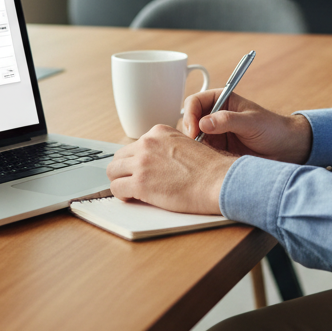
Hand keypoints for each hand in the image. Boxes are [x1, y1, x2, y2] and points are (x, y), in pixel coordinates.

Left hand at [106, 123, 236, 213]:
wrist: (218, 180)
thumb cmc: (210, 168)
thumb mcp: (186, 144)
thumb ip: (167, 148)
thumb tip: (158, 161)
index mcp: (159, 132)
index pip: (135, 145)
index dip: (137, 160)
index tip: (141, 169)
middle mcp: (148, 143)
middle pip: (120, 156)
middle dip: (125, 170)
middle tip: (132, 181)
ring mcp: (142, 162)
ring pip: (113, 171)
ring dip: (120, 181)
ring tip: (130, 191)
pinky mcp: (140, 183)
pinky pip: (117, 188)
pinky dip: (121, 195)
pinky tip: (132, 198)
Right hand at [182, 90, 311, 163]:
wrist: (285, 149)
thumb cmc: (272, 128)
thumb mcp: (251, 122)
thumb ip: (228, 120)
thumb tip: (204, 123)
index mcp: (221, 100)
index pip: (195, 102)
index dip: (190, 114)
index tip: (194, 130)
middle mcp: (214, 115)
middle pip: (189, 120)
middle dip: (189, 132)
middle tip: (196, 145)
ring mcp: (214, 133)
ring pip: (193, 138)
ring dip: (193, 146)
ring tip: (200, 155)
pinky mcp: (217, 150)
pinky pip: (201, 153)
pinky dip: (200, 157)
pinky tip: (205, 162)